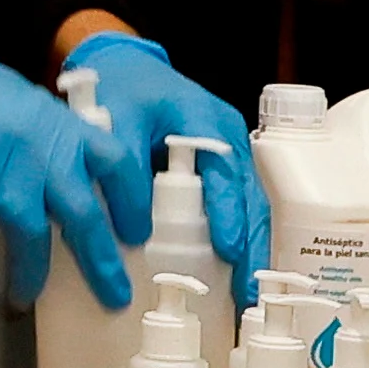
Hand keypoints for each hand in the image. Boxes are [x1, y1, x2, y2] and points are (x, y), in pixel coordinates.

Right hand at [0, 18, 142, 304]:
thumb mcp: (31, 110)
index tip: (138, 236)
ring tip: (25, 295)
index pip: (118, 165)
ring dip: (30, 273)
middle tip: (114, 297)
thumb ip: (57, 148)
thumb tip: (78, 203)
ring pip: (30, 236)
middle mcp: (41, 148)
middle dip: (101, 264)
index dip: (134, 204)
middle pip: (83, 216)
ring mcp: (1, 166)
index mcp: (64, 126)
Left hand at [58, 30, 272, 274]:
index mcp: (207, 121)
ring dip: (251, 251)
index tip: (229, 249)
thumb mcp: (116, 119)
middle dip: (252, 246)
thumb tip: (136, 228)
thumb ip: (124, 166)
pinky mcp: (222, 173)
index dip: (227, 212)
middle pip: (251, 197)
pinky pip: (238, 208)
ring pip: (251, 207)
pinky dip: (239, 241)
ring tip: (247, 296)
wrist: (127, 70)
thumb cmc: (123, 91)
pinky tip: (235, 276)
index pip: (225, 172)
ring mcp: (230, 157)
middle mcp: (229, 140)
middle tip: (249, 292)